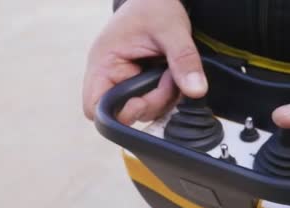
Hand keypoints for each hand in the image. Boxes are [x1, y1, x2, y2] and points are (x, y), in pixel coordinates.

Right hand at [82, 0, 206, 124]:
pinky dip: (167, 97)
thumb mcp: (172, 30)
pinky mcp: (141, 86)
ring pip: (143, 111)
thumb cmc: (155, 7)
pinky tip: (174, 78)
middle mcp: (111, 76)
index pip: (93, 106)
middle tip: (168, 79)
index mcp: (104, 63)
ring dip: (163, 99)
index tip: (141, 101)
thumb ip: (184, 60)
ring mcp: (126, 82)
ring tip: (172, 72)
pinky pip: (154, 104)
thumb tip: (196, 91)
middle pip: (124, 113)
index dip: (115, 115)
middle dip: (151, 103)